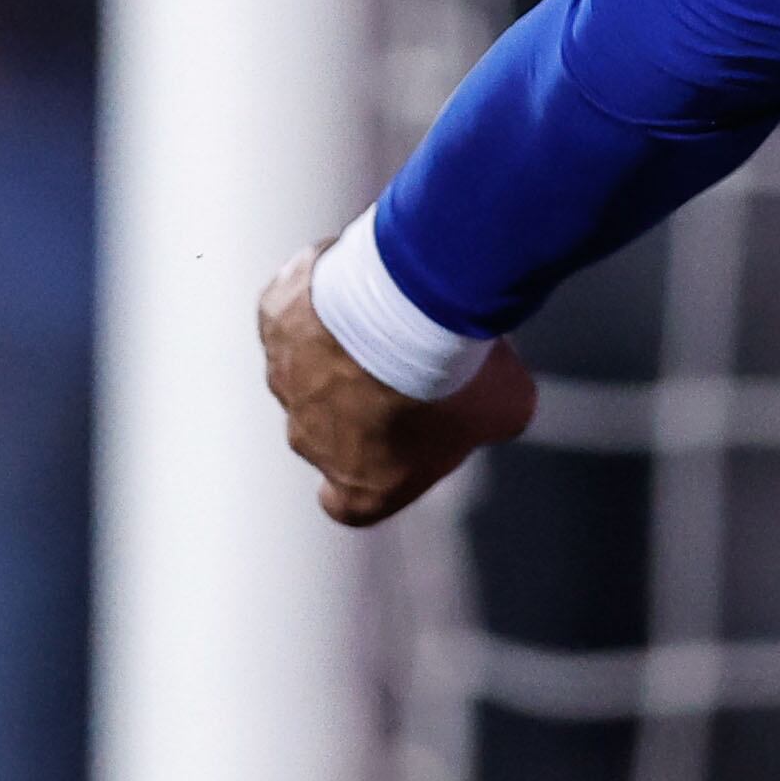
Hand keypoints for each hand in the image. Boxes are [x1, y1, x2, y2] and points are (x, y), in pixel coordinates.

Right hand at [259, 240, 535, 525]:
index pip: (347, 502)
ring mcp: (284, 379)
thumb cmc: (459, 372)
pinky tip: (363, 278)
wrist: (410, 310)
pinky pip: (295, 311)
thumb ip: (491, 417)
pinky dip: (322, 295)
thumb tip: (500, 401)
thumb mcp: (504, 408)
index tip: (398, 447)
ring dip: (343, 344)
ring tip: (393, 310)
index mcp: (361, 486)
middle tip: (411, 358)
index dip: (373, 475)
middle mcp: (310, 440)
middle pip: (332, 427)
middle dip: (365, 396)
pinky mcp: (274, 322)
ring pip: (310, 365)